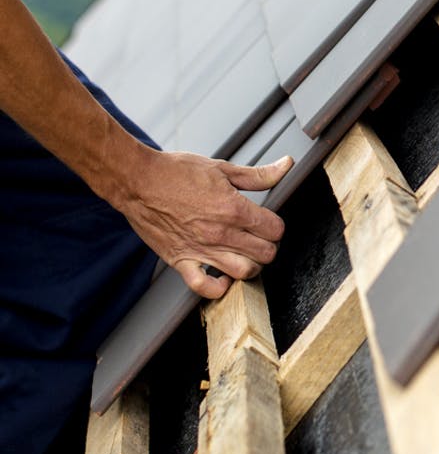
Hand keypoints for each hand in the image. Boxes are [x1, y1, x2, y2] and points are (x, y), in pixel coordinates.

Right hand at [116, 149, 293, 298]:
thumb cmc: (177, 172)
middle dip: (268, 245)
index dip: (276, 225)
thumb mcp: (222, 168)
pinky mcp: (181, 261)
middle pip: (265, 253)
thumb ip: (257, 175)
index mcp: (234, 209)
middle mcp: (221, 233)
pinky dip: (218, 288)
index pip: (275, 229)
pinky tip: (222, 277)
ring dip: (250, 266)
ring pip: (243, 272)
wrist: (138, 181)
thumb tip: (286, 165)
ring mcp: (201, 249)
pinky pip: (204, 287)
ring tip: (245, 255)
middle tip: (258, 238)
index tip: (267, 222)